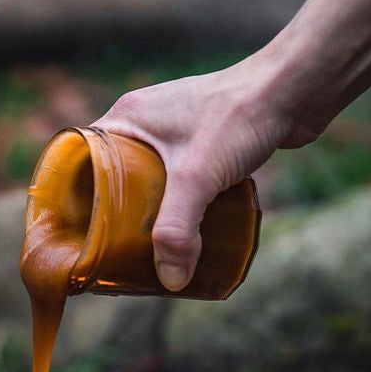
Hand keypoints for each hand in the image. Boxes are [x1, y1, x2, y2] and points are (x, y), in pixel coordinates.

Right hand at [95, 60, 315, 291]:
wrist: (296, 90)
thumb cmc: (240, 116)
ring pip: (148, 185)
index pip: (81, 163)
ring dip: (149, 218)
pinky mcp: (202, 146)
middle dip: (114, 219)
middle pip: (113, 180)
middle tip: (112, 256)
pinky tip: (184, 233)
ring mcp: (174, 133)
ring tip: (146, 253)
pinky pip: (177, 184)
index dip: (75, 201)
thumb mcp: (197, 178)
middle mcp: (145, 124)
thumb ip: (177, 231)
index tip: (77, 237)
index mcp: (126, 119)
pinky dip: (177, 209)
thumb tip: (170, 281)